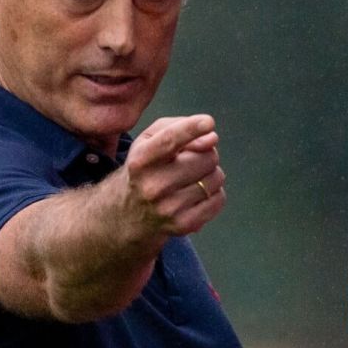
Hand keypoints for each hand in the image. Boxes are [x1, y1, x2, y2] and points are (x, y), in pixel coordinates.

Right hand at [115, 114, 224, 240]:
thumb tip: (211, 139)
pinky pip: (219, 199)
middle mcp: (153, 186)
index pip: (169, 141)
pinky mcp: (184, 225)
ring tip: (193, 177)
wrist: (128, 215)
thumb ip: (177, 127)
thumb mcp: (148, 140)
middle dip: (207, 153)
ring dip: (211, 173)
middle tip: (193, 159)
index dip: (191, 129)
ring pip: (216, 178)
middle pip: (206, 157)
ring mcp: (169, 208)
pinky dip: (214, 193)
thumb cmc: (145, 168)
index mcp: (141, 161)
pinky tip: (197, 194)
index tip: (208, 122)